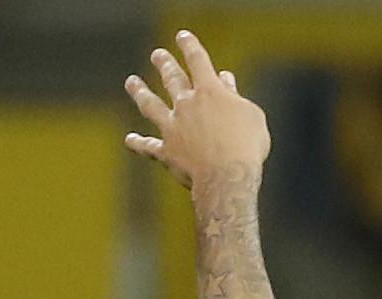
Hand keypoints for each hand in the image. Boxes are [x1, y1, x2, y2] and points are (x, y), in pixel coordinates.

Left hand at [123, 31, 268, 192]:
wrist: (227, 179)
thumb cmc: (247, 147)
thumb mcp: (252, 117)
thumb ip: (236, 97)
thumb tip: (226, 80)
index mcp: (210, 92)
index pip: (198, 61)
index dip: (190, 46)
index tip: (183, 37)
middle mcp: (187, 105)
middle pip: (172, 78)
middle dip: (164, 63)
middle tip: (157, 55)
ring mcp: (173, 127)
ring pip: (151, 105)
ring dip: (139, 92)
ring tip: (131, 82)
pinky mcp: (167, 151)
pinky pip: (149, 146)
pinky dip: (139, 143)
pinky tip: (129, 140)